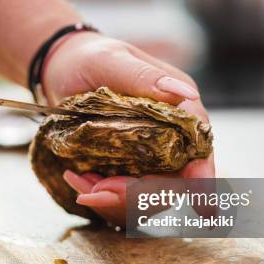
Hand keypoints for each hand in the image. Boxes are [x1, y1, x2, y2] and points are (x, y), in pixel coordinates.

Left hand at [42, 32, 214, 224]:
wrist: (61, 70)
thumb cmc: (89, 57)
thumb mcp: (111, 60)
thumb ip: (145, 76)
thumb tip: (185, 93)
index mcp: (180, 109)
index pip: (200, 148)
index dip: (202, 178)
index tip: (201, 206)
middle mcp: (171, 138)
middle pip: (174, 183)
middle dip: (139, 195)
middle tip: (99, 191)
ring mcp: (150, 158)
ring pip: (147, 198)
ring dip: (115, 201)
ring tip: (81, 184)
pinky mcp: (127, 171)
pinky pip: (122, 197)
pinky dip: (100, 197)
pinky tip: (77, 179)